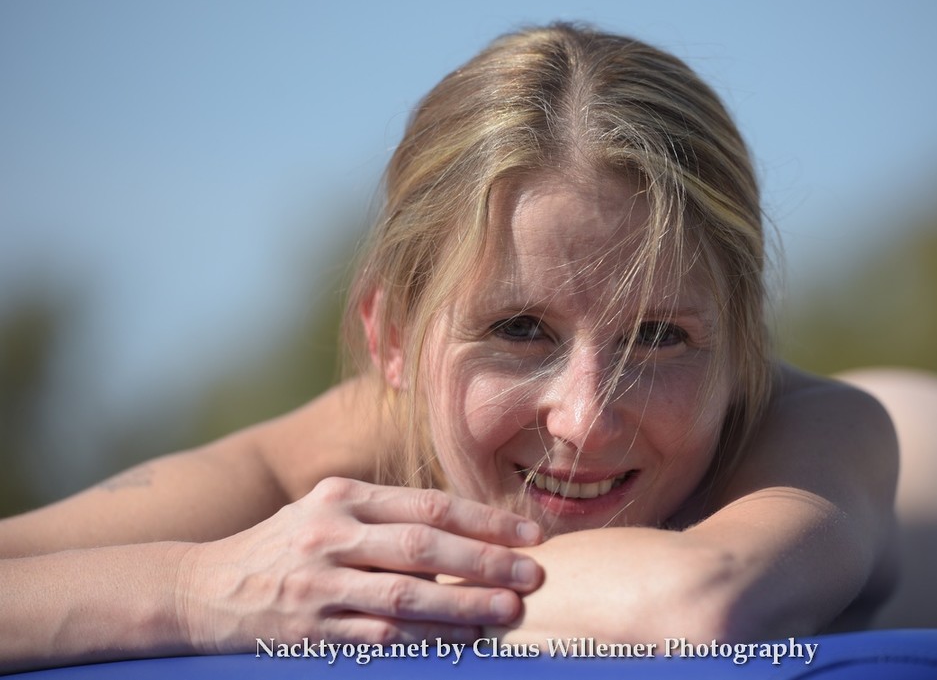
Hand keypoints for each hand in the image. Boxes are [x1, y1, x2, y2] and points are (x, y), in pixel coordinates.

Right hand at [176, 477, 542, 651]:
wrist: (200, 589)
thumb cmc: (283, 546)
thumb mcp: (327, 510)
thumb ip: (386, 514)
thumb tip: (469, 528)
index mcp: (342, 496)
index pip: (428, 505)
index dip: (485, 520)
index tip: (531, 533)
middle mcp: (331, 534)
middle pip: (424, 547)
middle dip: (487, 560)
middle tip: (535, 573)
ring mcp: (319, 585)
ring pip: (407, 595)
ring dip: (466, 605)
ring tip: (511, 609)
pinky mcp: (309, 631)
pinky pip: (381, 636)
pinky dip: (427, 639)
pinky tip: (464, 640)